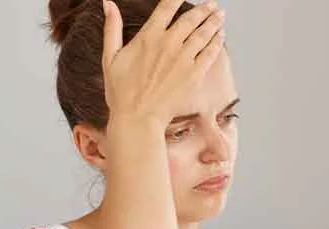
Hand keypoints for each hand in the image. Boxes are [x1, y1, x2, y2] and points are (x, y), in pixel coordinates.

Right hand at [102, 0, 225, 125]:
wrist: (138, 117)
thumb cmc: (121, 90)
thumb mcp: (110, 56)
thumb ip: (112, 28)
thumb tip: (107, 3)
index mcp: (148, 36)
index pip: (166, 8)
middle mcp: (168, 44)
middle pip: (191, 20)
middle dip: (204, 10)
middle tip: (212, 4)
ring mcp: (183, 59)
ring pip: (203, 34)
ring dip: (214, 23)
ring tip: (220, 15)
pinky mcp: (194, 74)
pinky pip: (209, 54)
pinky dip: (216, 43)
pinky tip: (221, 36)